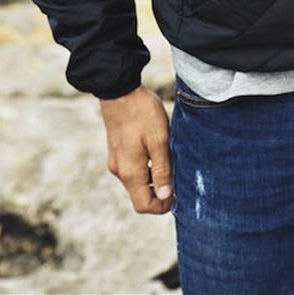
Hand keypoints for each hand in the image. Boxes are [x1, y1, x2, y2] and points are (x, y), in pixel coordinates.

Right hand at [99, 85, 173, 213]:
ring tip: (168, 158)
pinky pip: (132, 168)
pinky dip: (145, 167)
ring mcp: (116, 160)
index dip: (162, 206)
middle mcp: (119, 170)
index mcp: (130, 172)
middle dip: (159, 191)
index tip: (177, 192)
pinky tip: (156, 149)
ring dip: (153, 177)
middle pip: (140, 195)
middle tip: (177, 174)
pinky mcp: (116, 149)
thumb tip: (165, 196)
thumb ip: (162, 170)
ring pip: (136, 181)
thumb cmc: (141, 113)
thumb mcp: (159, 140)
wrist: (119, 89)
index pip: (143, 205)